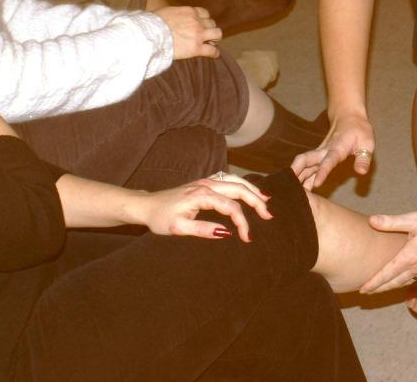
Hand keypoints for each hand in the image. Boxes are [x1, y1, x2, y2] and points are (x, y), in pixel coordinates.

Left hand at [137, 173, 272, 239]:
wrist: (147, 205)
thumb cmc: (161, 217)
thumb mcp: (178, 229)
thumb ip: (202, 230)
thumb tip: (226, 233)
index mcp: (202, 195)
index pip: (231, 207)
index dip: (243, 223)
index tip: (247, 238)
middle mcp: (206, 184)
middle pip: (239, 188)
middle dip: (256, 202)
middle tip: (268, 216)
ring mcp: (206, 181)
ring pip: (236, 181)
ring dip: (252, 190)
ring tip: (265, 201)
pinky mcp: (204, 182)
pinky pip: (229, 179)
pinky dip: (243, 184)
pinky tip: (249, 191)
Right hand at [155, 6, 222, 59]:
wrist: (151, 35)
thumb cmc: (152, 24)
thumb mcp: (164, 12)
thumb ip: (172, 14)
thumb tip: (165, 16)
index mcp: (189, 11)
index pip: (204, 13)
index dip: (204, 20)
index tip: (202, 24)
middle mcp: (196, 21)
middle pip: (211, 23)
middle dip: (210, 29)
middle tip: (206, 36)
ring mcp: (198, 34)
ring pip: (217, 34)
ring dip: (215, 39)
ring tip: (212, 44)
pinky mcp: (196, 48)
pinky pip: (212, 50)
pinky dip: (215, 53)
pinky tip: (214, 55)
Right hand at [292, 111, 373, 189]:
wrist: (348, 117)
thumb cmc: (359, 130)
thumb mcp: (367, 143)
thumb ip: (363, 158)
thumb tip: (362, 172)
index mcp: (337, 148)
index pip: (328, 161)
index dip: (322, 172)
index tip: (316, 184)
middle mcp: (323, 151)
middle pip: (305, 160)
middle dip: (296, 172)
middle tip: (289, 187)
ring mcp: (318, 154)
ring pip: (302, 164)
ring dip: (295, 176)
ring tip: (290, 193)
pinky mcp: (316, 157)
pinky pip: (305, 167)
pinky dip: (299, 176)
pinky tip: (297, 190)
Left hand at [359, 206, 416, 293]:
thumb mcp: (416, 218)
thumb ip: (393, 222)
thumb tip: (372, 221)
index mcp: (411, 256)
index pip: (387, 274)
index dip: (373, 283)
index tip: (362, 290)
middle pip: (395, 282)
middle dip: (379, 289)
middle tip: (366, 293)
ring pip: (406, 281)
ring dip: (392, 286)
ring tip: (381, 287)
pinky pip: (416, 277)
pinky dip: (406, 280)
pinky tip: (405, 276)